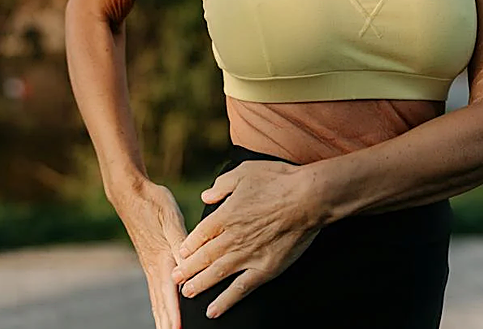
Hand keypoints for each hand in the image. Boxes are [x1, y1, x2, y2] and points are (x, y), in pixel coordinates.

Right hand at [115, 179, 188, 328]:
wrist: (131, 193)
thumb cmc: (153, 203)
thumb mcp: (171, 219)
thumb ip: (182, 245)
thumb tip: (189, 268)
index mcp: (162, 261)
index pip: (170, 297)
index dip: (176, 317)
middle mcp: (155, 268)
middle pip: (162, 306)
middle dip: (168, 325)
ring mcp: (150, 266)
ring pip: (157, 302)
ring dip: (163, 320)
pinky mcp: (150, 261)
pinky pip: (155, 292)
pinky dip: (159, 308)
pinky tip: (162, 313)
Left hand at [170, 160, 323, 318]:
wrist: (307, 197)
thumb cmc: (277, 180)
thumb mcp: (244, 172)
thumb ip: (221, 185)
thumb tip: (205, 196)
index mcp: (225, 215)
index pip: (200, 234)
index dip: (188, 245)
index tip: (180, 253)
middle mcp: (232, 238)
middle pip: (204, 257)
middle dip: (187, 269)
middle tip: (175, 278)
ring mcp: (247, 255)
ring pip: (217, 274)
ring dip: (199, 285)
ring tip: (187, 293)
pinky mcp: (264, 269)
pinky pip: (240, 289)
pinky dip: (224, 301)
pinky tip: (213, 310)